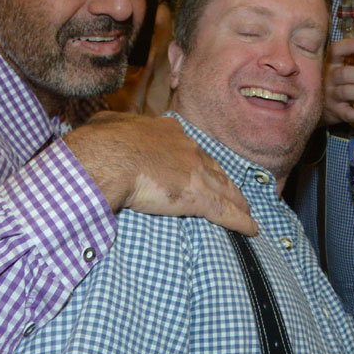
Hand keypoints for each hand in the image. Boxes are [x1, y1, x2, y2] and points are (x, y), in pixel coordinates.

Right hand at [65, 113, 256, 234]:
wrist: (109, 157)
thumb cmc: (102, 142)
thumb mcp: (108, 124)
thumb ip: (114, 126)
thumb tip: (105, 126)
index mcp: (167, 131)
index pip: (189, 148)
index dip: (197, 160)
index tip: (200, 167)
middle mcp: (188, 149)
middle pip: (213, 168)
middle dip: (224, 182)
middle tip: (235, 193)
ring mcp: (196, 172)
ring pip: (224, 190)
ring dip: (237, 202)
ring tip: (246, 212)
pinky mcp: (198, 196)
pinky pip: (224, 211)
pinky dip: (239, 221)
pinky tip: (250, 228)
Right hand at [321, 37, 353, 125]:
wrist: (314, 107)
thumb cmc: (334, 83)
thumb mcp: (338, 69)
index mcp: (331, 64)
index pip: (336, 51)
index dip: (350, 46)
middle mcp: (329, 78)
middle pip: (345, 74)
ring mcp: (330, 96)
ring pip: (347, 93)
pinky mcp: (335, 112)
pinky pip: (348, 114)